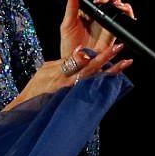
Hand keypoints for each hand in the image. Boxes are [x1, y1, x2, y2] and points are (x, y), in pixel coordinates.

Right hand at [5, 42, 132, 109]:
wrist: (30, 108)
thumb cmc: (36, 88)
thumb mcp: (44, 70)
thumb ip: (62, 61)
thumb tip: (80, 52)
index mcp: (59, 74)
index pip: (76, 61)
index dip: (89, 55)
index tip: (101, 48)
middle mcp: (69, 84)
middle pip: (90, 68)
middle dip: (105, 57)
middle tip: (118, 47)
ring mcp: (75, 93)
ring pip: (96, 79)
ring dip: (111, 71)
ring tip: (125, 62)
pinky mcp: (78, 99)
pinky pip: (94, 89)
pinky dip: (105, 82)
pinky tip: (116, 76)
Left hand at [61, 0, 135, 57]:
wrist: (75, 62)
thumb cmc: (70, 45)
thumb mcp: (67, 23)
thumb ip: (71, 6)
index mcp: (86, 8)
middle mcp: (99, 13)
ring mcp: (107, 21)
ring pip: (117, 2)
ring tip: (102, 0)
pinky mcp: (114, 30)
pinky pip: (125, 17)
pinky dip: (125, 10)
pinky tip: (119, 7)